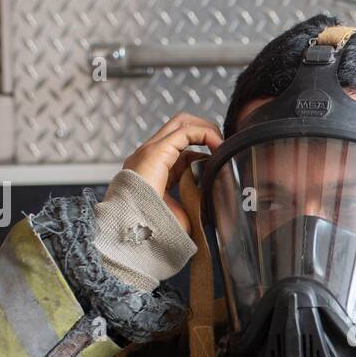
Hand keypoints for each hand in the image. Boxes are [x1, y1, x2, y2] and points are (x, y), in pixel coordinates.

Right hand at [120, 112, 222, 226]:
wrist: (133, 233)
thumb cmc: (150, 229)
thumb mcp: (177, 214)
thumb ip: (191, 205)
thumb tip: (210, 208)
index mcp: (152, 169)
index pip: (180, 146)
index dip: (202, 148)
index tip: (220, 160)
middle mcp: (149, 155)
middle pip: (180, 126)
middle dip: (205, 131)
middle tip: (222, 147)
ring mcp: (150, 151)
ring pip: (182, 123)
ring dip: (206, 129)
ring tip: (222, 145)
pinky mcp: (156, 152)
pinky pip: (185, 131)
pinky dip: (205, 134)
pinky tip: (218, 147)